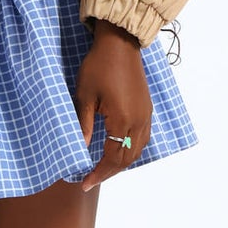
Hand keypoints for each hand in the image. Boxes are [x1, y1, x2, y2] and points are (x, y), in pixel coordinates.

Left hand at [74, 22, 151, 190]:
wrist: (120, 43)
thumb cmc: (99, 67)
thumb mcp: (85, 97)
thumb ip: (84, 125)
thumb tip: (80, 150)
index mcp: (123, 120)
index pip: (112, 157)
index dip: (99, 173)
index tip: (85, 183)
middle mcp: (139, 121)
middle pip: (127, 158)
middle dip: (109, 172)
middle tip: (91, 180)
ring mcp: (145, 115)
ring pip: (137, 150)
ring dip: (121, 163)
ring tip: (103, 169)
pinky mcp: (147, 108)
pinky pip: (142, 139)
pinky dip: (130, 151)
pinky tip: (118, 151)